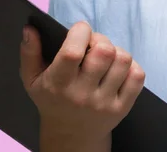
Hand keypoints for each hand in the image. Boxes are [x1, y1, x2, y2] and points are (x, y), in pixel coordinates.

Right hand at [19, 21, 144, 146]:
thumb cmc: (52, 100)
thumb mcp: (32, 79)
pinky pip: (137, 76)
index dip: (80, 31)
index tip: (79, 31)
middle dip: (100, 39)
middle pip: (104, 51)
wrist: (71, 137)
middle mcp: (82, 95)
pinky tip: (117, 70)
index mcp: (58, 84)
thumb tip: (30, 28)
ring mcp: (104, 103)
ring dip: (116, 51)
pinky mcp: (123, 108)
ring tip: (105, 58)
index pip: (73, 51)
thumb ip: (29, 52)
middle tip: (93, 45)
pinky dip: (131, 66)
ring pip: (123, 59)